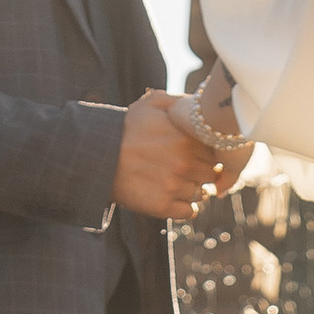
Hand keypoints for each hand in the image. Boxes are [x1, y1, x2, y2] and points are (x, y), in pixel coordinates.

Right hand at [115, 88, 225, 222]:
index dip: (206, 152)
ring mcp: (175, 186)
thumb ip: (180, 102)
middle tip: (183, 168)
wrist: (98, 156)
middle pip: (211, 173)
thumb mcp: (151, 103)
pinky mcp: (163, 206)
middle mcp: (185, 163)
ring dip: (192, 189)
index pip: (216, 151)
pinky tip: (173, 197)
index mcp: (188, 138)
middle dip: (200, 171)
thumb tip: (199, 104)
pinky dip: (185, 207)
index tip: (194, 152)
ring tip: (173, 181)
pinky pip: (190, 212)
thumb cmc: (126, 128)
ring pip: (201, 193)